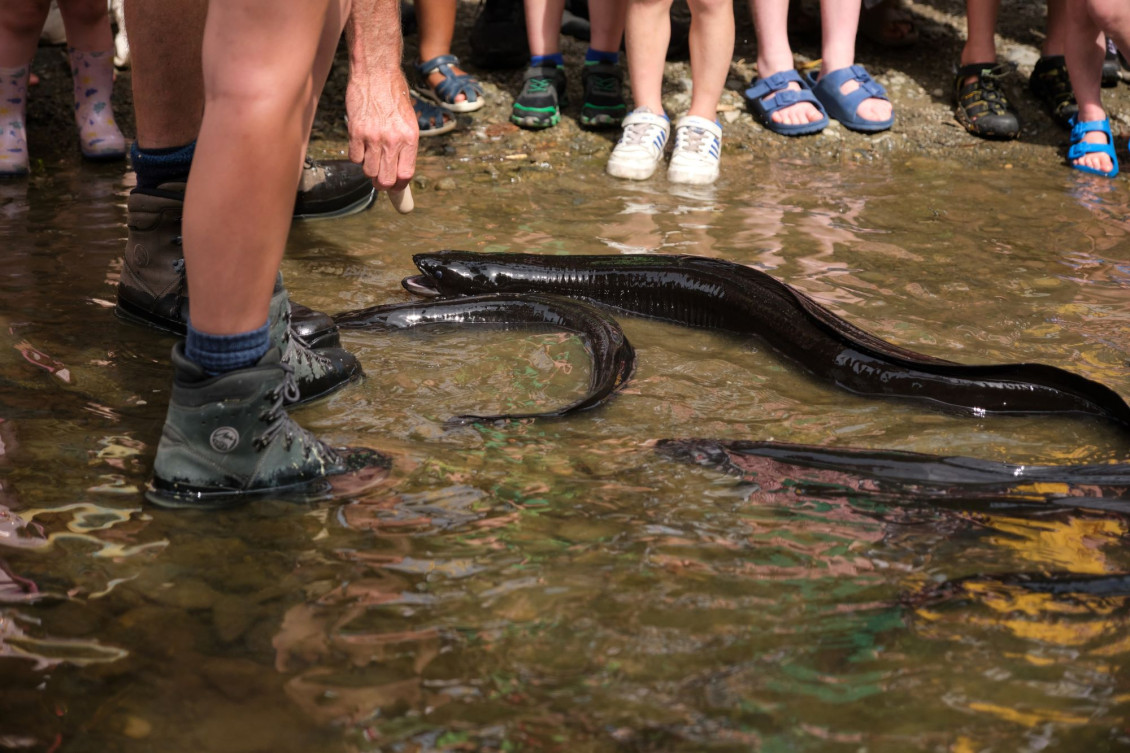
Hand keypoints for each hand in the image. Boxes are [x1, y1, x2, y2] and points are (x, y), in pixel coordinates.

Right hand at [345, 71, 417, 191]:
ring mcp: (373, 137)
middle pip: (386, 180)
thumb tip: (399, 168)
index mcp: (410, 138)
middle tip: (380, 179)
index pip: (405, 175)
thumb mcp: (409, 120)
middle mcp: (393, 140)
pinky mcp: (356, 132)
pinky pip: (354, 158)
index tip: (395, 188)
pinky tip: (361, 145)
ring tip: (371, 157)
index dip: (399, 186)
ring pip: (368, 171)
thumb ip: (405, 145)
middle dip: (383, 184)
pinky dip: (357, 156)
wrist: (376, 72)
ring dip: (369, 169)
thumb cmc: (394, 93)